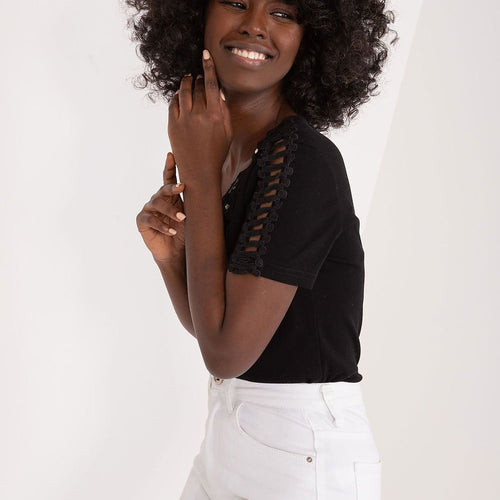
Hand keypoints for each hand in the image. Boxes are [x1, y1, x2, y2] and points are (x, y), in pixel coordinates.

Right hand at [136, 151, 185, 262]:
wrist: (175, 253)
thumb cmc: (185, 233)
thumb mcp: (192, 217)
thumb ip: (194, 203)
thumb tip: (210, 190)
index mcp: (170, 196)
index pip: (168, 179)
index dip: (169, 167)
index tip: (171, 156)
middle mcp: (158, 199)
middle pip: (162, 190)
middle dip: (172, 188)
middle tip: (182, 187)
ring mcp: (149, 209)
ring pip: (156, 203)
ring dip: (170, 210)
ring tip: (182, 218)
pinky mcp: (142, 221)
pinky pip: (150, 220)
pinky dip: (161, 225)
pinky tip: (171, 231)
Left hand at [168, 49, 232, 187]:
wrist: (200, 172)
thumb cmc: (217, 153)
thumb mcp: (227, 132)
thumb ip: (224, 111)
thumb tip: (218, 92)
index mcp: (216, 115)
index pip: (212, 84)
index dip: (209, 66)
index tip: (206, 54)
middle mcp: (199, 115)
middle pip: (197, 86)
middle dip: (198, 78)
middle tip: (199, 76)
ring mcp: (184, 119)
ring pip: (183, 91)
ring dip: (186, 82)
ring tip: (188, 79)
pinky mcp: (173, 125)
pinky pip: (173, 103)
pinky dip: (176, 95)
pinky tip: (180, 95)